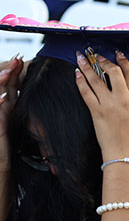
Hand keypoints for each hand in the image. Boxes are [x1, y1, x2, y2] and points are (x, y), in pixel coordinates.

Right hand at [0, 57, 23, 173]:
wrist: (2, 161)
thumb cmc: (11, 143)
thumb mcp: (20, 121)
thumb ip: (22, 107)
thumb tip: (32, 94)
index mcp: (7, 105)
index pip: (10, 84)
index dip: (14, 71)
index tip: (22, 59)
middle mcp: (0, 108)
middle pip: (2, 85)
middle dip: (8, 71)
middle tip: (17, 60)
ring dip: (1, 83)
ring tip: (8, 73)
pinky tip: (3, 98)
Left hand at [75, 51, 128, 161]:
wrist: (125, 153)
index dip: (123, 61)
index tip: (117, 54)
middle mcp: (123, 99)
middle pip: (113, 72)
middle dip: (104, 60)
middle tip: (97, 54)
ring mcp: (109, 104)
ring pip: (97, 79)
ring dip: (87, 66)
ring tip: (81, 57)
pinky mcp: (96, 111)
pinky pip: (87, 92)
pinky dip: (81, 81)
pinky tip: (78, 74)